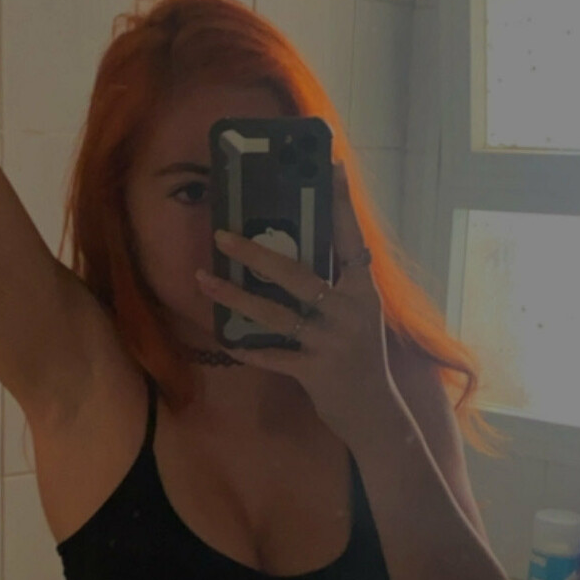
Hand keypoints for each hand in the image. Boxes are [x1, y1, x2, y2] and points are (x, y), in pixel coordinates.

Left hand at [195, 160, 396, 446]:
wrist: (376, 414)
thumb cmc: (362, 357)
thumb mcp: (358, 314)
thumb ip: (335, 284)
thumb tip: (293, 251)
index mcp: (363, 290)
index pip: (351, 238)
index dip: (341, 204)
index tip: (333, 166)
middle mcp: (350, 311)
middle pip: (296, 274)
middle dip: (255, 253)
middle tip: (221, 234)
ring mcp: (332, 342)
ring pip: (275, 314)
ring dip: (234, 297)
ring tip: (202, 279)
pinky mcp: (315, 372)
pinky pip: (272, 356)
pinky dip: (248, 349)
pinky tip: (225, 338)